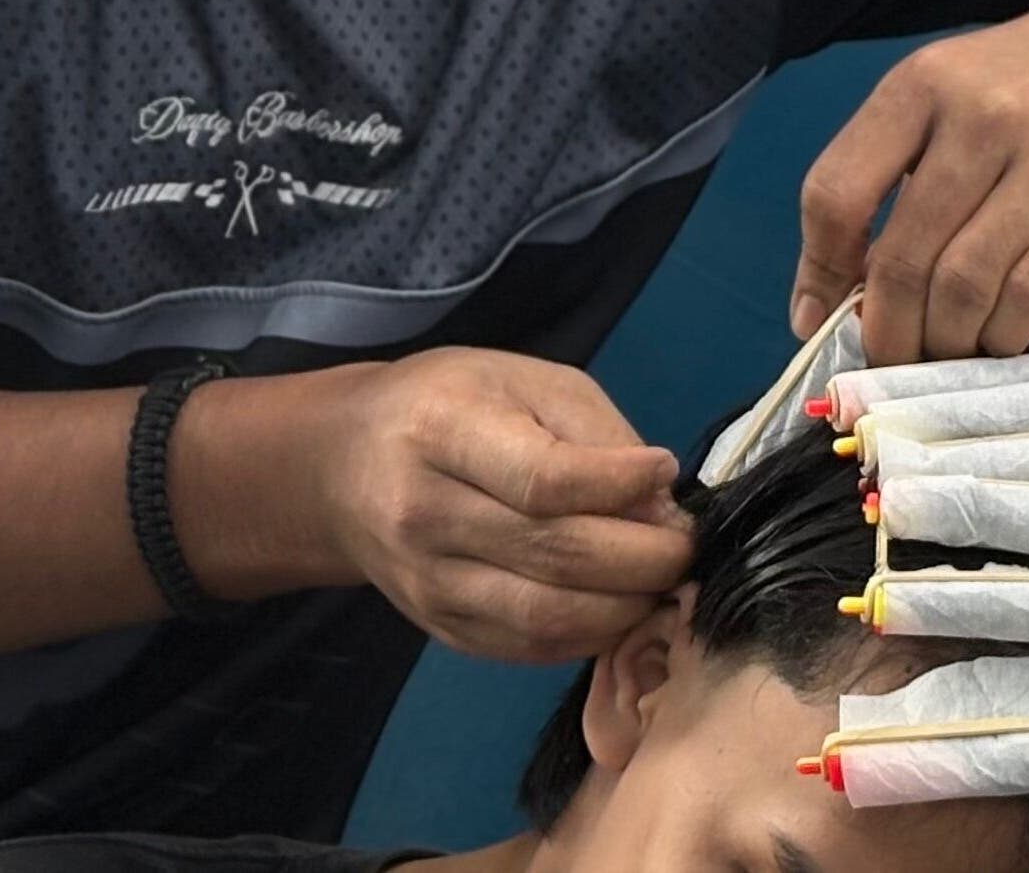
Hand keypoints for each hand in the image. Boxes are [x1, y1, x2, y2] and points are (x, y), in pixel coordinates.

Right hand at [313, 348, 691, 663]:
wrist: (343, 465)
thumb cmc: (447, 405)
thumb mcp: (522, 381)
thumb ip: (595, 435)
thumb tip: (659, 503)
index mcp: (442, 433)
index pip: (544, 480)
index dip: (621, 484)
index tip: (664, 471)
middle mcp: (426, 515)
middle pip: (556, 556)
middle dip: (645, 557)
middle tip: (685, 542)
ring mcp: (428, 583)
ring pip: (549, 617)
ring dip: (627, 606)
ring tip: (660, 577)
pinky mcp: (441, 629)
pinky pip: (532, 647)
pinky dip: (591, 633)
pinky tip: (617, 602)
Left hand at [789, 0, 1028, 362]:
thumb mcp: (951, 92)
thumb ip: (892, 173)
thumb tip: (835, 294)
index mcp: (922, 85)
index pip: (835, 191)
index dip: (818, 269)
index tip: (816, 317)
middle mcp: (983, 117)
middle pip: (903, 256)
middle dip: (886, 328)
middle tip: (889, 358)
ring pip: (967, 288)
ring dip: (945, 341)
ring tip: (945, 350)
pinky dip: (1004, 335)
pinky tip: (999, 335)